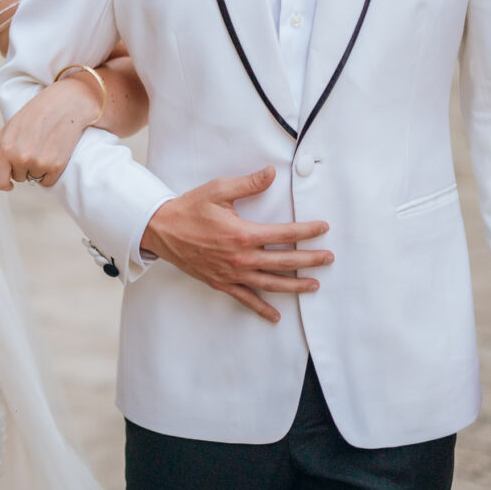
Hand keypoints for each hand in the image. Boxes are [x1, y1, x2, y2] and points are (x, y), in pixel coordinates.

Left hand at [0, 76, 99, 189]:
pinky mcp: (56, 166)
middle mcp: (21, 159)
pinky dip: (50, 173)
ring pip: (34, 179)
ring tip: (44, 147)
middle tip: (33, 146)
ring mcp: (39, 163)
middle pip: (18, 178)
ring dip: (37, 169)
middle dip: (23, 167)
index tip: (9, 183)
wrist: (66, 103)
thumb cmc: (37, 113)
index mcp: (6, 149)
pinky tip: (52, 154)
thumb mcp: (10, 127)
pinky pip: (48, 182)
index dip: (3, 183)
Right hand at [140, 167, 332, 322]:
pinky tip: (275, 315)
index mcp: (242, 234)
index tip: (323, 228)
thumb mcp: (218, 191)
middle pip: (284, 261)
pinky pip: (245, 298)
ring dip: (294, 285)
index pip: (284, 234)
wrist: (161, 230)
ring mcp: (231, 274)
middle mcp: (240, 258)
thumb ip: (248, 184)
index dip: (307, 231)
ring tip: (314, 285)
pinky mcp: (220, 283)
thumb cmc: (189, 209)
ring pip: (270, 283)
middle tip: (329, 258)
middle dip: (310, 260)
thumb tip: (271, 174)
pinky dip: (261, 308)